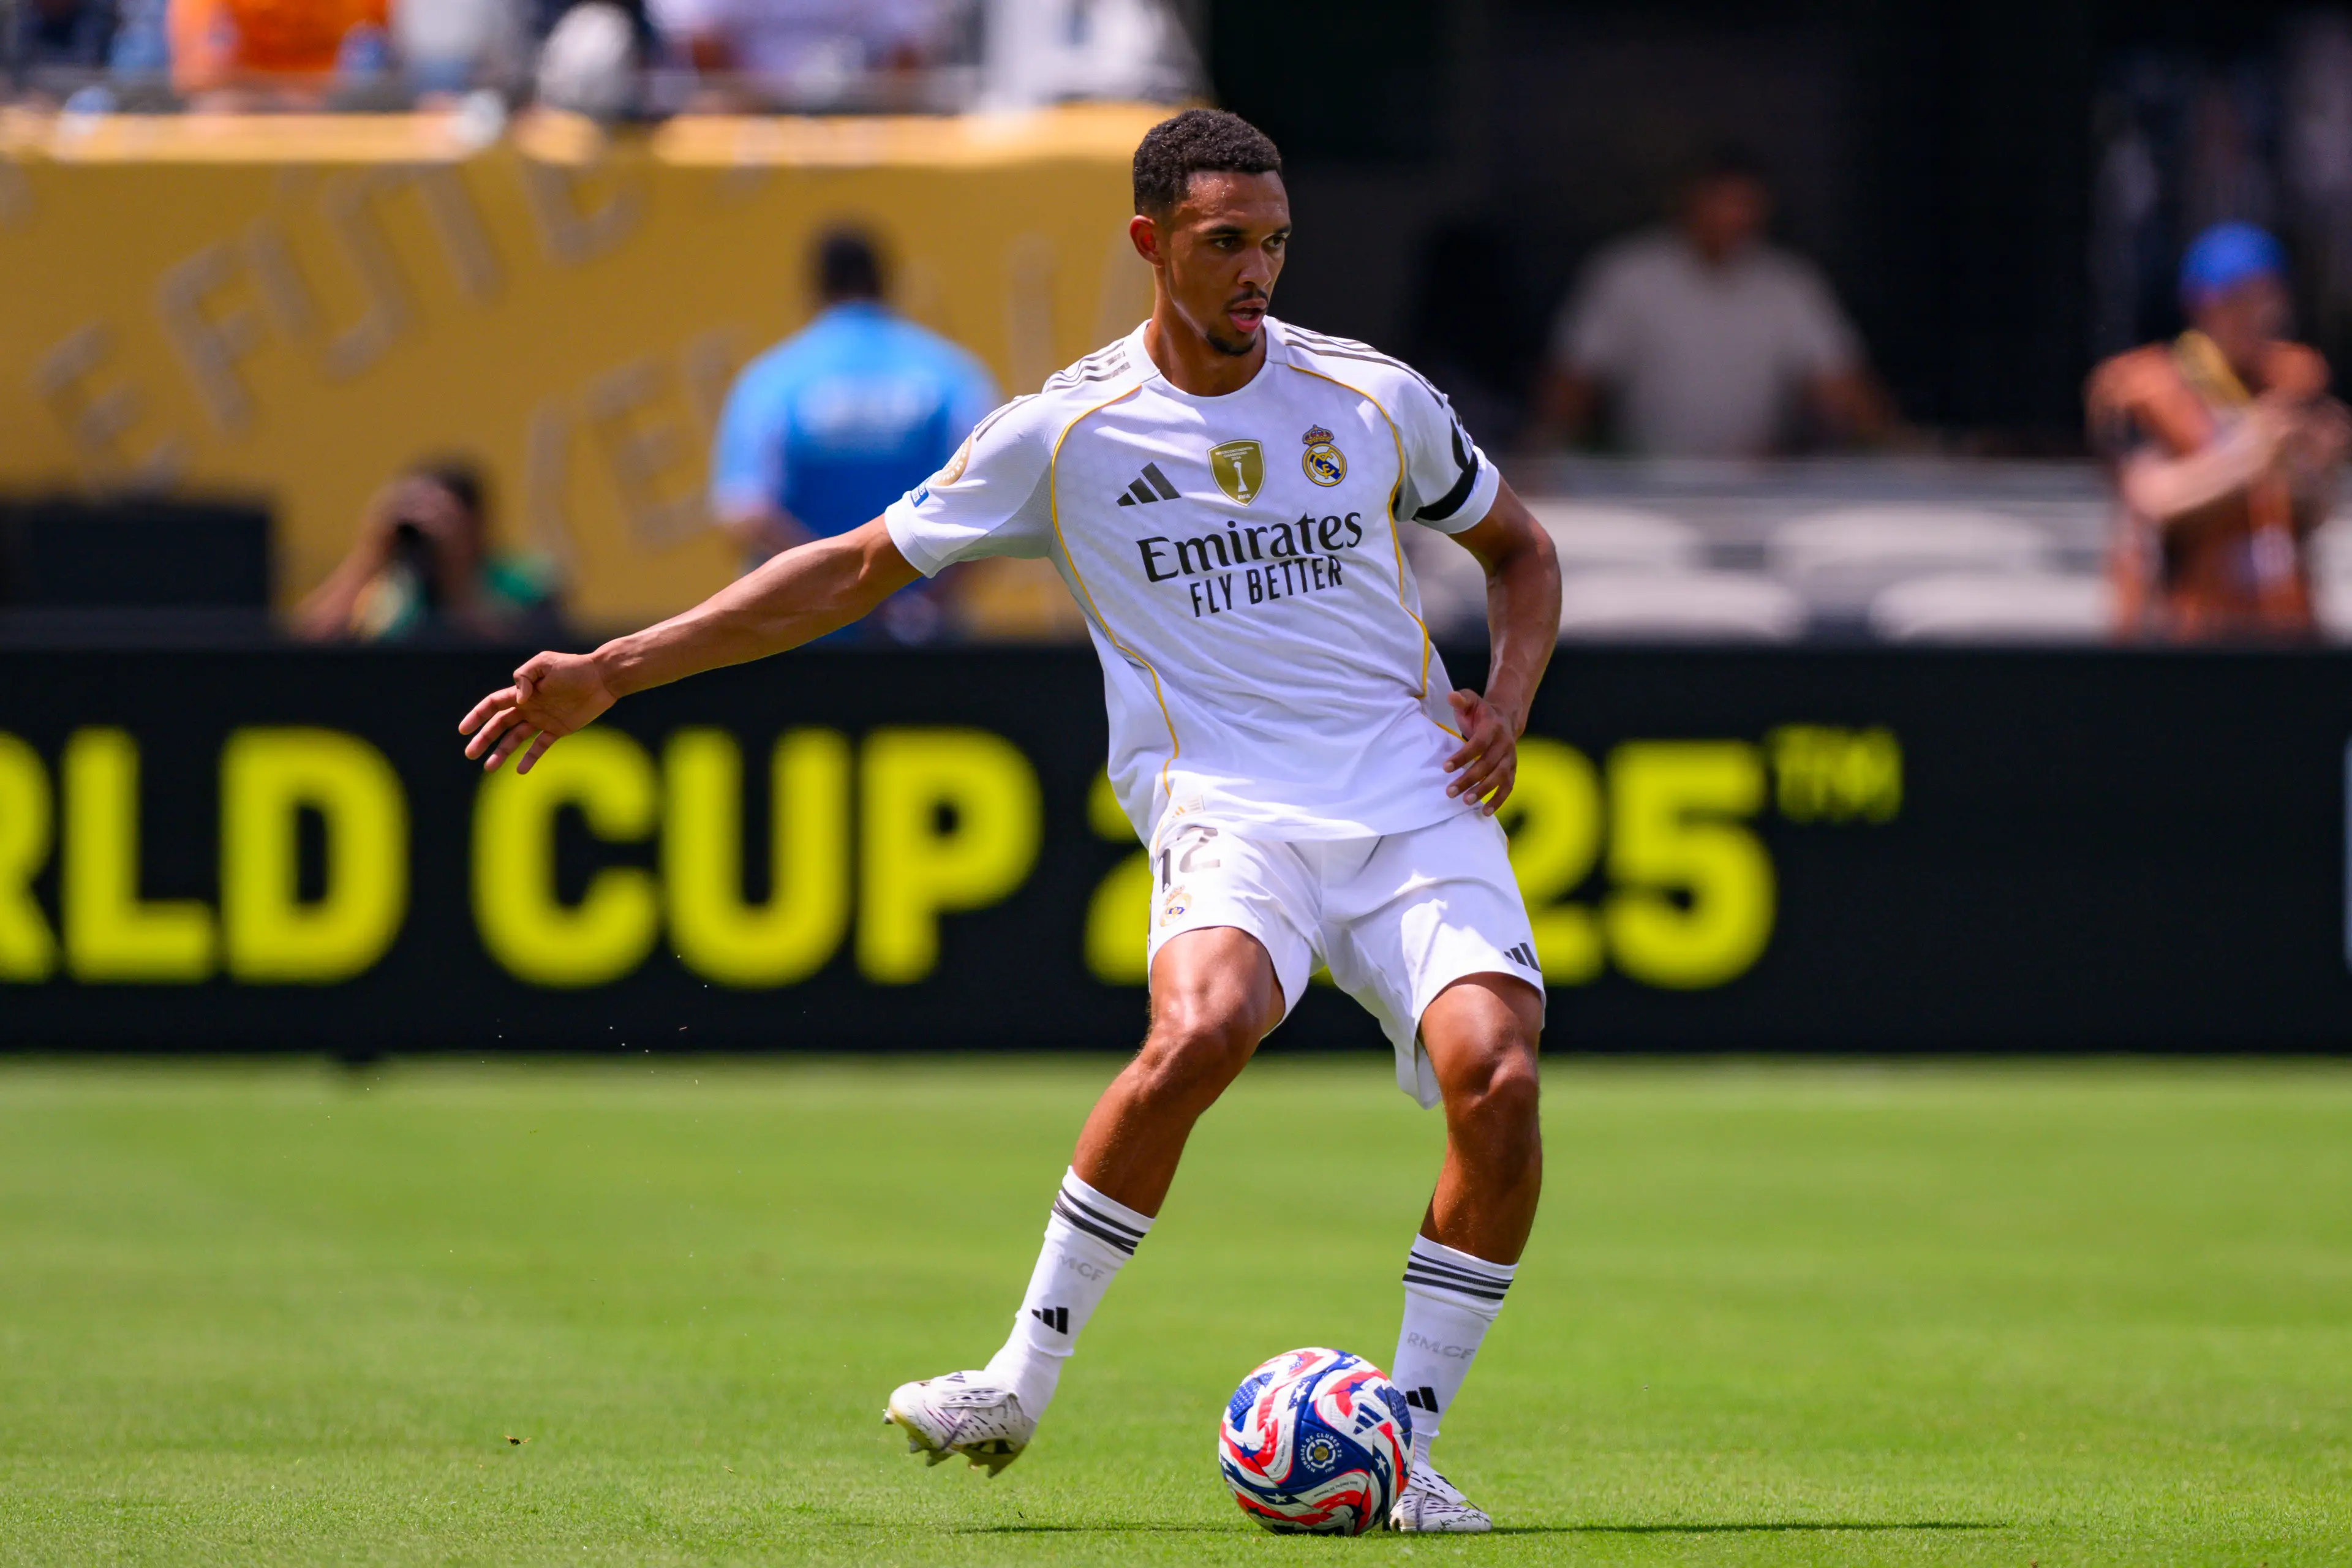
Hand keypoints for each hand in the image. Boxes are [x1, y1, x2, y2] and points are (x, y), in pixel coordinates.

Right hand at [458, 650, 616, 773]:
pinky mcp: (558, 730)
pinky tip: (520, 770)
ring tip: (489, 768)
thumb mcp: (544, 663)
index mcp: (522, 692)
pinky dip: (530, 758)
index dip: (477, 716)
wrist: (602, 678)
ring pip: (515, 739)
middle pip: (499, 725)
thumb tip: (518, 699)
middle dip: (483, 739)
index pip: (492, 705)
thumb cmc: (573, 667)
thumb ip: (525, 676)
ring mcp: (542, 719)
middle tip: (470, 754)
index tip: (463, 730)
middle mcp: (529, 707)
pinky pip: (540, 746)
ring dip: (502, 753)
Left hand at [1443, 689, 1519, 813]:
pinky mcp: (1512, 769)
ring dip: (1484, 791)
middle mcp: (1505, 744)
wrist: (1506, 718)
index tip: (1445, 767)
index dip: (1463, 756)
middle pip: (1488, 764)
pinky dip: (1499, 800)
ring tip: (1466, 802)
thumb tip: (1452, 697)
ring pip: (1499, 777)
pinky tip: (1486, 812)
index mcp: (1493, 727)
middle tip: (1450, 791)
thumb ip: (1461, 699)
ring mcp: (1510, 758)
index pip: (1479, 744)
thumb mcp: (1471, 701)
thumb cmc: (1481, 713)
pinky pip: (1508, 787)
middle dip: (1469, 779)